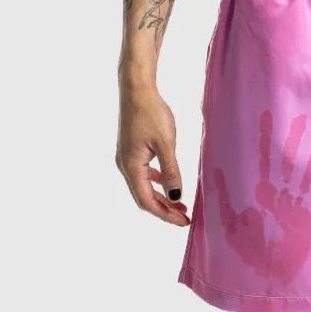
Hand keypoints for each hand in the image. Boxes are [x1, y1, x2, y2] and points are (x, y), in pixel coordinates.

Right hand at [116, 82, 189, 225]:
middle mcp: (125, 166)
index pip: (147, 201)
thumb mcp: (166, 144)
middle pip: (144, 197)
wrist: (137, 89)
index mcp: (131, 166)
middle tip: (185, 217)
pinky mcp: (132, 151)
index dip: (165, 214)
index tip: (183, 221)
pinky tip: (170, 184)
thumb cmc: (151, 113)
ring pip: (144, 187)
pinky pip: (144, 175)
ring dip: (161, 197)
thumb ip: (171, 172)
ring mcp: (127, 158)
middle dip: (165, 209)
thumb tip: (176, 196)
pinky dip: (157, 183)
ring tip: (181, 205)